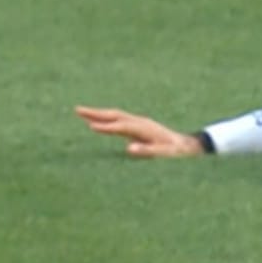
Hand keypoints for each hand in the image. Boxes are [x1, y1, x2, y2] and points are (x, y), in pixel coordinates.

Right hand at [74, 106, 204, 157]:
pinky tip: (96, 122)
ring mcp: (137, 122)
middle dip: (95, 112)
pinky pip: (117, 120)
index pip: (121, 126)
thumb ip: (146, 151)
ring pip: (114, 115)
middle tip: (77, 109)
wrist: (184, 144)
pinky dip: (105, 119)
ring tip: (81, 112)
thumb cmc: (173, 151)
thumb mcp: (162, 153)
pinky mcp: (136, 126)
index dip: (106, 127)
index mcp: (144, 128)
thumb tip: (129, 148)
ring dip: (98, 113)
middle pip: (114, 115)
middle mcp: (139, 122)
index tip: (90, 126)